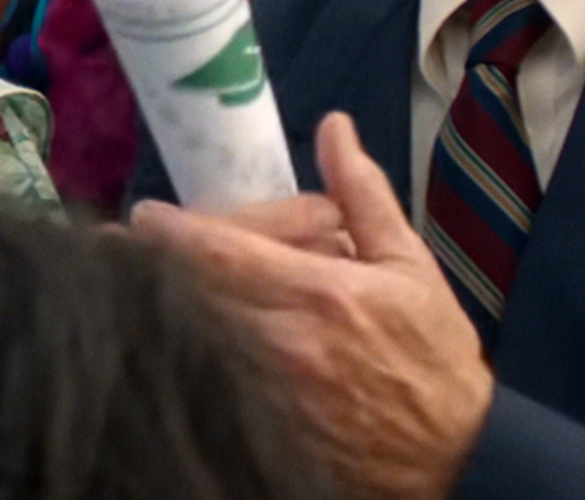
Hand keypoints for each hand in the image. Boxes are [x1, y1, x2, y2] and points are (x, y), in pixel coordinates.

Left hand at [131, 113, 493, 499]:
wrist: (457, 454)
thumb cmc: (432, 356)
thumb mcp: (409, 265)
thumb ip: (363, 194)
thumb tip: (335, 129)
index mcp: (320, 293)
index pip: (220, 254)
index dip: (171, 232)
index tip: (143, 217)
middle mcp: (283, 342)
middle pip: (191, 293)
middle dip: (156, 265)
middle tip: (127, 247)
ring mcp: (268, 391)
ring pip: (192, 335)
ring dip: (167, 306)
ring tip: (146, 285)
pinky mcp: (260, 425)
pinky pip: (208, 376)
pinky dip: (190, 349)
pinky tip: (182, 337)